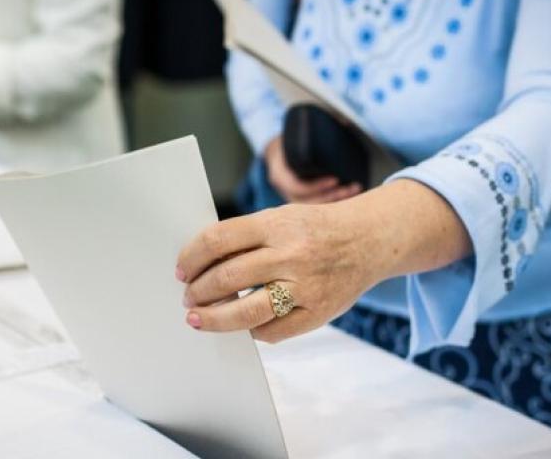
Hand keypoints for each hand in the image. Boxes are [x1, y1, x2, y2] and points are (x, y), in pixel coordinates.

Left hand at [175, 180, 472, 342]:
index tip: (180, 270)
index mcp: (276, 224)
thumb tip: (198, 263)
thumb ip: (245, 236)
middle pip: (227, 278)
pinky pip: (274, 331)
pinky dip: (251, 331)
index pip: (218, 240)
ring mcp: (306, 286)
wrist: (370, 239)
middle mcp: (290, 254)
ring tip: (199, 319)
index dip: (191, 257)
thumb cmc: (314, 228)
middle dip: (198, 292)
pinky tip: (242, 325)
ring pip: (247, 312)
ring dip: (215, 319)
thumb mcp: (281, 217)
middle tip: (188, 298)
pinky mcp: (319, 312)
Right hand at [264, 135, 361, 203]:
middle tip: (351, 188)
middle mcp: (284, 189)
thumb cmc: (287, 142)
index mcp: (279, 173)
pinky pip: (317, 205)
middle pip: (308, 201)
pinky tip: (350, 196)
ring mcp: (292, 196)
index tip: (335, 179)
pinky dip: (333, 202)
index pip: (296, 187)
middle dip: (332, 196)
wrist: (275, 153)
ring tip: (355, 190)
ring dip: (336, 201)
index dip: (316, 186)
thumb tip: (346, 122)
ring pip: (314, 206)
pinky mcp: (302, 199)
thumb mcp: (292, 134)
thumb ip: (314, 128)